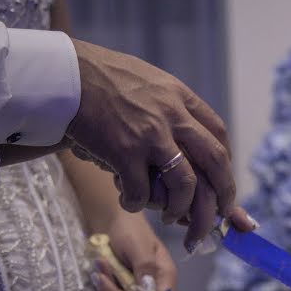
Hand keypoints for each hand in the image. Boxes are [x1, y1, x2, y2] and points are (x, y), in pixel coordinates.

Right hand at [66, 39, 235, 229]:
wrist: (65, 72)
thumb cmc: (102, 77)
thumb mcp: (149, 81)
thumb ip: (171, 105)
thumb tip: (187, 136)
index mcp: (180, 98)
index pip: (218, 135)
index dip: (225, 164)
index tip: (222, 182)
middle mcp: (173, 115)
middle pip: (215, 162)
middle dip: (223, 194)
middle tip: (219, 215)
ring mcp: (150, 135)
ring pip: (185, 184)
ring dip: (182, 209)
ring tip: (171, 218)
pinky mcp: (123, 152)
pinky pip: (141, 192)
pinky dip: (138, 204)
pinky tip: (130, 201)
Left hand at [89, 212, 176, 290]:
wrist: (110, 220)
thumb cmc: (130, 229)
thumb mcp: (139, 247)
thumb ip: (145, 269)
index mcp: (164, 277)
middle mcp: (151, 287)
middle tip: (102, 280)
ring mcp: (134, 289)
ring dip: (106, 289)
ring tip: (99, 265)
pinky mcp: (119, 288)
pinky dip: (102, 287)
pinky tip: (98, 270)